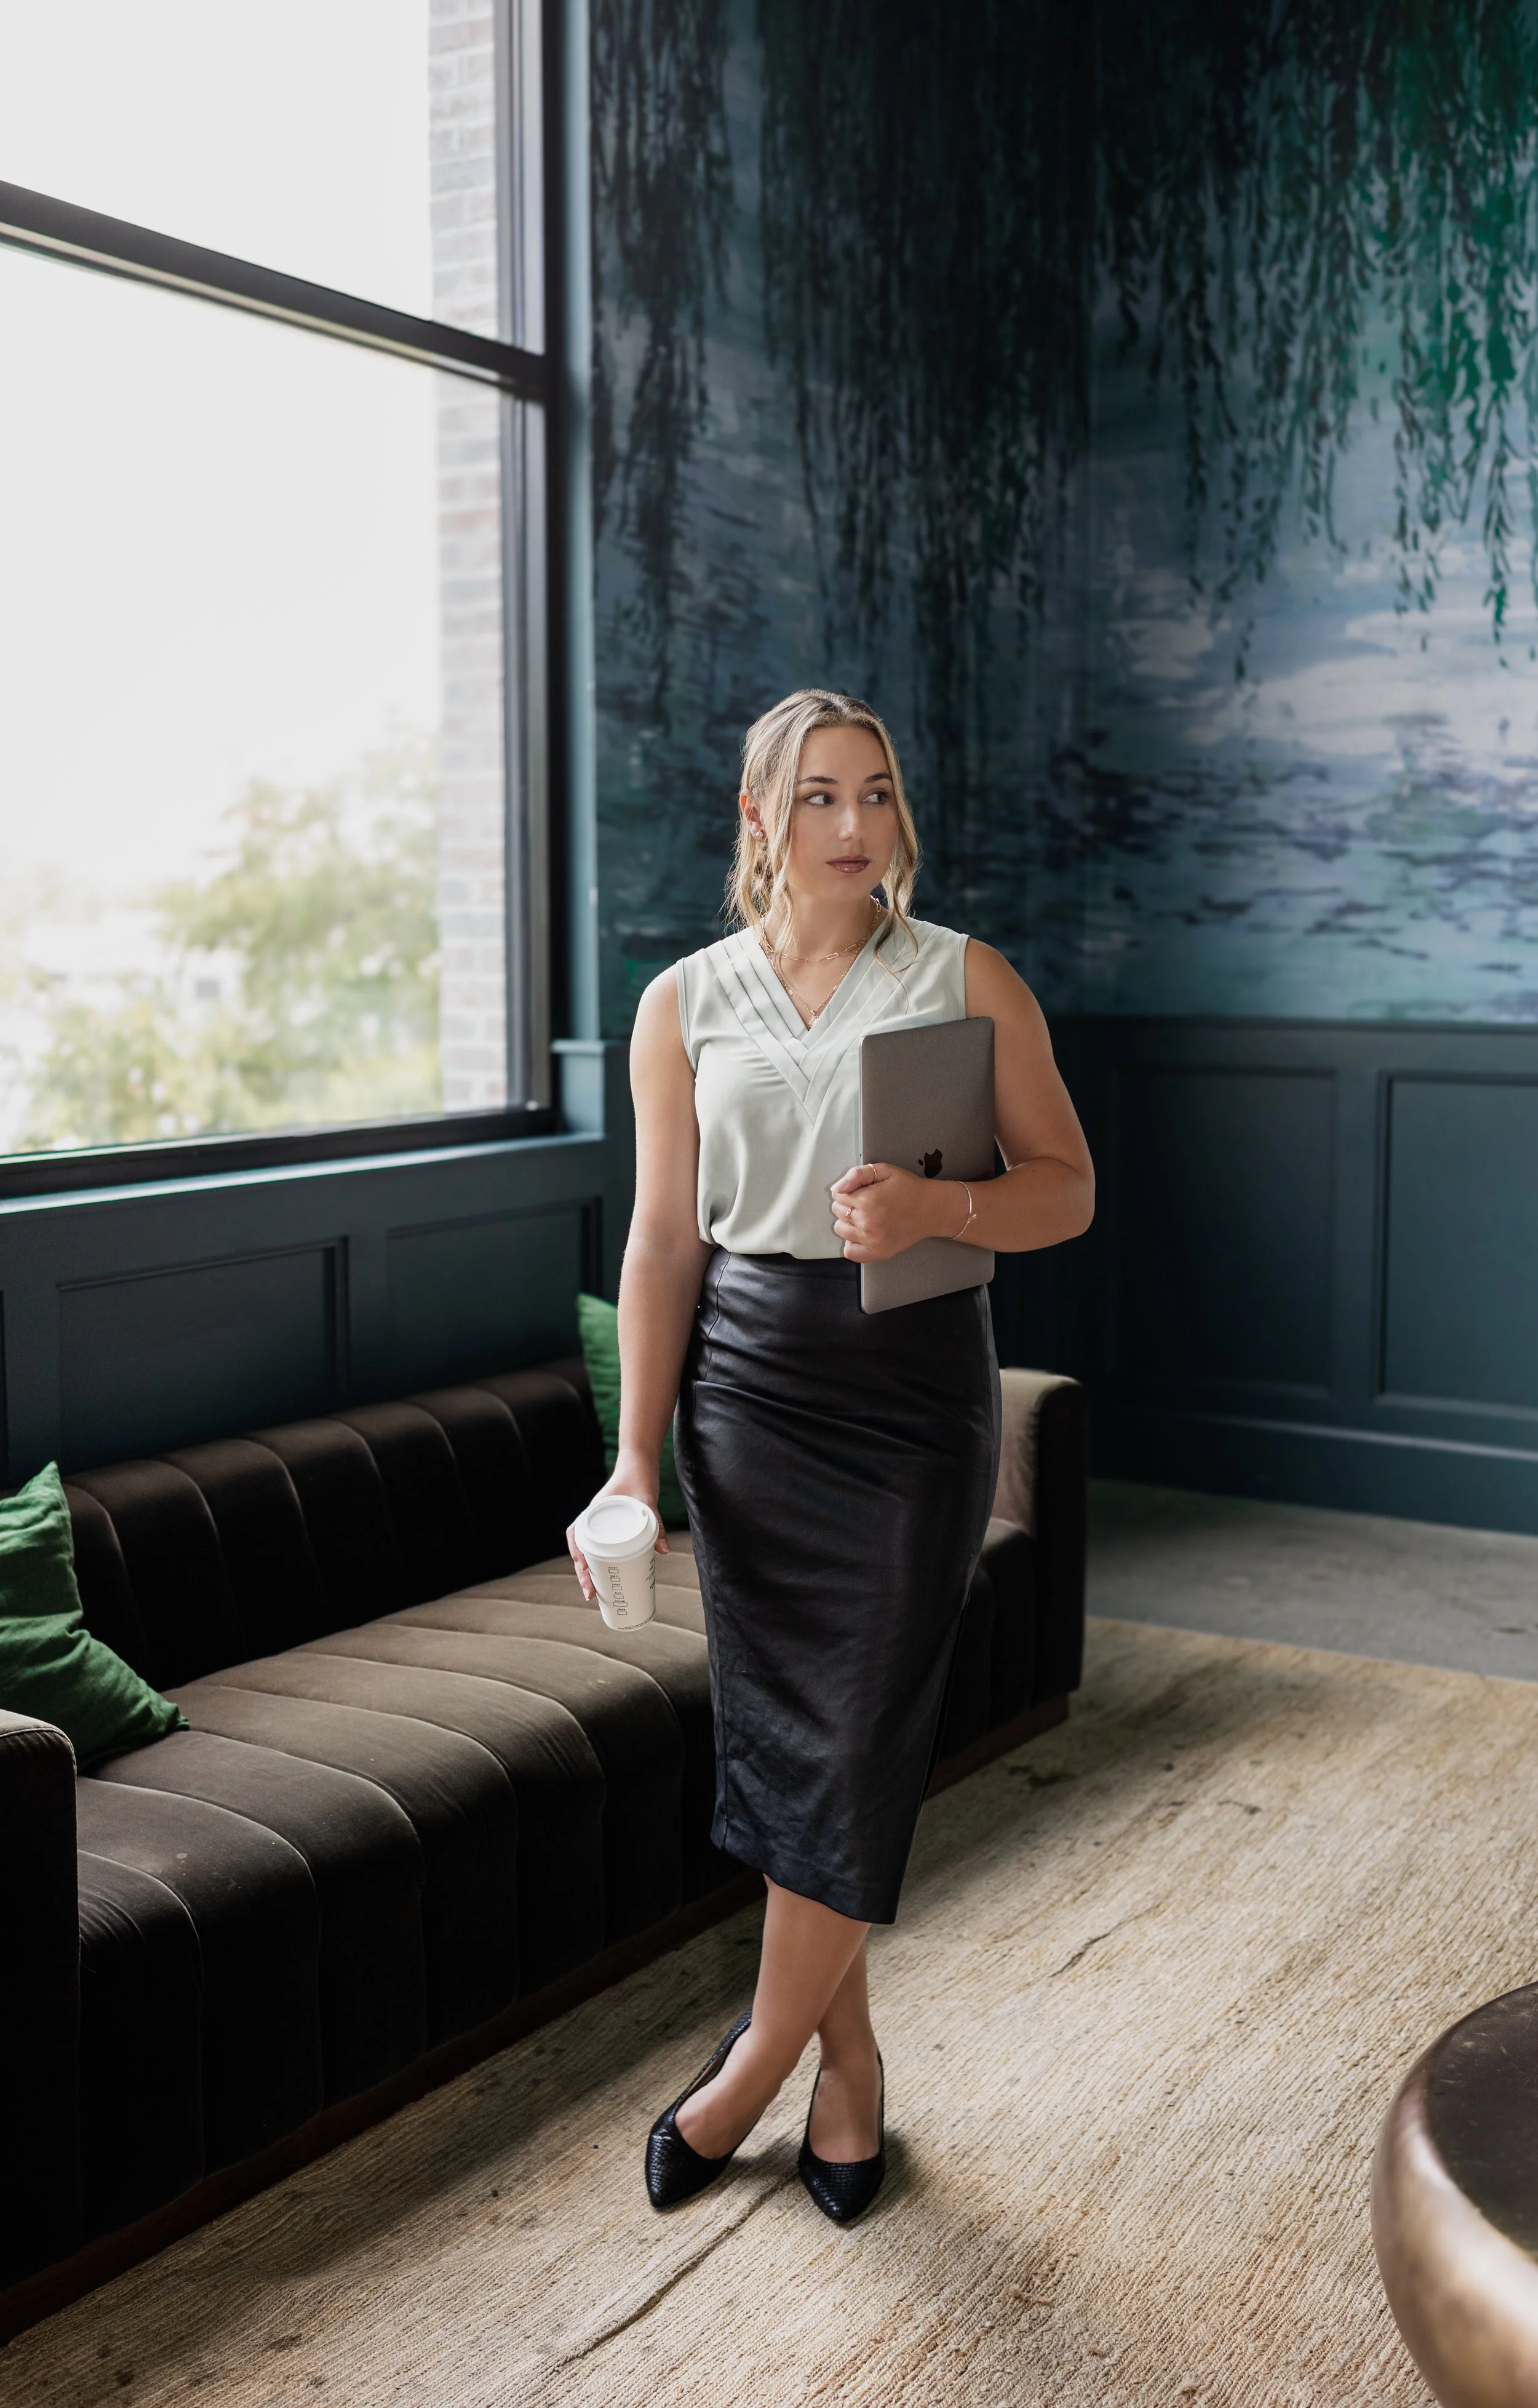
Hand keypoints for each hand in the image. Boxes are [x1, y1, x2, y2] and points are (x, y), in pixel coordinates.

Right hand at [566, 1455, 671, 1600]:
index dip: (578, 1557)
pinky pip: (600, 1547)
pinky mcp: (612, 1527)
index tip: (584, 1573)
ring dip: (588, 1571)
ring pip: (588, 1551)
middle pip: (580, 1550)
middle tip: (590, 1594)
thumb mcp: (648, 1500)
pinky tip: (608, 1576)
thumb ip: (656, 1523)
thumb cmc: (639, 1477)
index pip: (576, 1536)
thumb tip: (663, 1551)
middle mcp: (594, 1519)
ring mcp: (601, 1524)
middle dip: (582, 1573)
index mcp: (595, 1511)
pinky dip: (600, 1562)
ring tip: (594, 1592)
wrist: (639, 1462)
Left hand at [829, 1162, 966, 1260]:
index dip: (847, 1190)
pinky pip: (850, 1252)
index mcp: (867, 1200)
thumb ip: (857, 1174)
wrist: (931, 1209)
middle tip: (865, 1202)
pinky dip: (852, 1243)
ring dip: (847, 1222)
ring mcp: (872, 1240)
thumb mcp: (885, 1171)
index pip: (837, 1195)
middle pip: (837, 1211)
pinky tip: (862, 1234)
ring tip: (864, 1216)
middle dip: (847, 1204)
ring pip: (840, 1230)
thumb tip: (836, 1188)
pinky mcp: (878, 1253)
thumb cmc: (909, 1188)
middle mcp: (867, 1222)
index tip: (861, 1190)